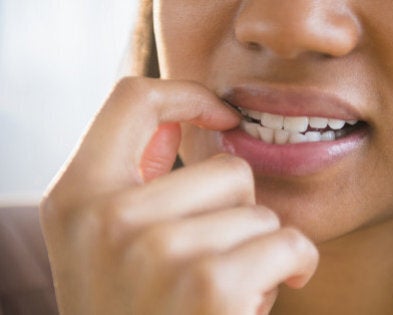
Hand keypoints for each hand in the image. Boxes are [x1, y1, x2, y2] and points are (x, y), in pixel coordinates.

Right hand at [40, 77, 318, 314]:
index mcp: (76, 198)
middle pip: (226, 168)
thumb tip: (196, 125)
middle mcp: (108, 217)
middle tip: (210, 264)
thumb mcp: (107, 249)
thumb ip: (137, 183)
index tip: (222, 116)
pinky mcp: (210, 284)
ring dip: (258, 250)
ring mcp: (157, 250)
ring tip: (223, 292)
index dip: (188, 95)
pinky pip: (287, 242)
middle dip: (238, 214)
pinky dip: (294, 267)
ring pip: (259, 210)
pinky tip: (262, 298)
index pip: (133, 99)